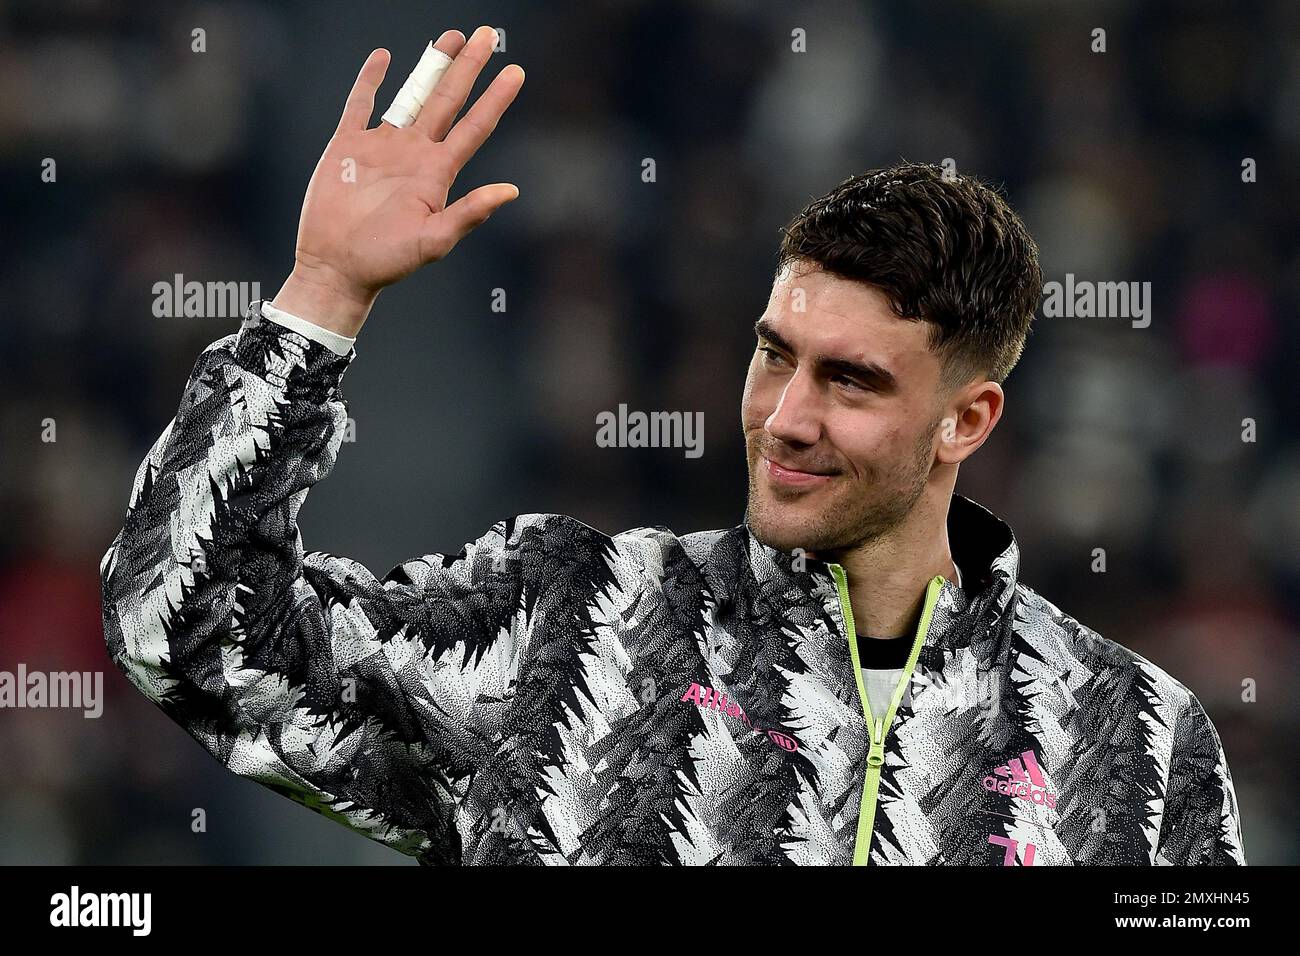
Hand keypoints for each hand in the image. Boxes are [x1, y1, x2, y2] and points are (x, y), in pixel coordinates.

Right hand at [274, 26, 523, 335]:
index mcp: (437, 173)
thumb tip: (511, 191)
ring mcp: (382, 146)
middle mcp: (415, 153)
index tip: (516, 72)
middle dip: (468, 67)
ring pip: (412, 95)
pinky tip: (384, 58)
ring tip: (451, 37)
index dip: (495, 99)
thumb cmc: (387, 262)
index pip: (474, 127)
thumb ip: (469, 213)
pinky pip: (361, 103)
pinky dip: (370, 79)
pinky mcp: (348, 145)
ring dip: (431, 66)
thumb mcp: (433, 241)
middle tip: (488, 34)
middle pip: (448, 100)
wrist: (336, 267)